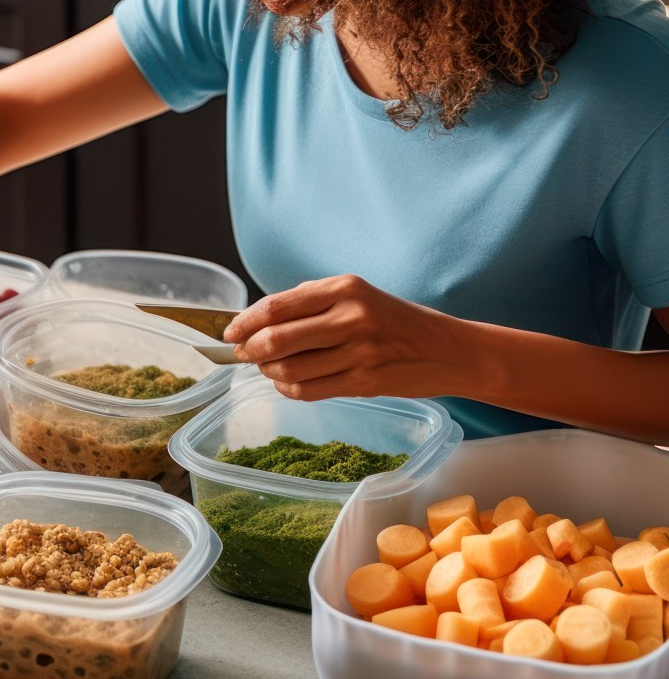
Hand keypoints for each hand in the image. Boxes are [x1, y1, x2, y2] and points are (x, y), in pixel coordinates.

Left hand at [222, 274, 469, 400]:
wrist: (450, 350)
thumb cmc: (396, 321)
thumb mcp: (357, 297)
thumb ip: (310, 304)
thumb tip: (256, 322)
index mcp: (345, 288)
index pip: (277, 306)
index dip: (244, 322)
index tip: (229, 332)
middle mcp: (351, 317)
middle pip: (275, 339)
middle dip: (250, 350)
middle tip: (244, 354)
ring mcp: (359, 352)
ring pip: (288, 369)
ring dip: (269, 372)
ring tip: (270, 368)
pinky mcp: (365, 382)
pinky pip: (309, 390)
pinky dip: (289, 389)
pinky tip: (290, 383)